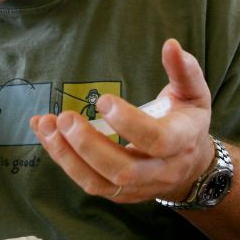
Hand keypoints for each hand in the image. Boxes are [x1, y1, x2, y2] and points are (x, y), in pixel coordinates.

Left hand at [30, 39, 213, 203]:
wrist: (191, 167)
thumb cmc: (188, 121)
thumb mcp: (194, 93)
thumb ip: (184, 70)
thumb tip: (171, 45)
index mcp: (182, 142)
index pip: (157, 140)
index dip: (129, 123)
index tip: (103, 100)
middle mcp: (161, 171)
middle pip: (123, 170)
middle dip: (89, 145)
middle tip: (65, 117)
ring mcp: (139, 187)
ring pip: (100, 183)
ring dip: (68, 156)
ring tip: (46, 125)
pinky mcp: (120, 194)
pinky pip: (89, 183)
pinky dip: (64, 160)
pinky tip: (47, 135)